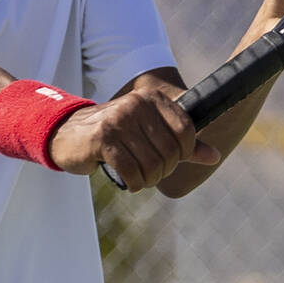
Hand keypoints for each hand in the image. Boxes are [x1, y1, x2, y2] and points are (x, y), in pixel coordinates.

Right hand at [48, 85, 219, 191]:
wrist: (69, 133)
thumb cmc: (116, 134)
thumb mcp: (150, 132)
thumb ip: (184, 143)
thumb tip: (214, 156)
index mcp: (153, 98)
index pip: (186, 130)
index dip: (185, 153)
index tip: (172, 160)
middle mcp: (137, 104)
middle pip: (170, 152)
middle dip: (164, 170)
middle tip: (152, 173)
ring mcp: (119, 120)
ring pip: (152, 165)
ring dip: (149, 180)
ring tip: (140, 178)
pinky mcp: (103, 139)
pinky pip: (131, 172)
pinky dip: (134, 184)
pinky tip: (129, 181)